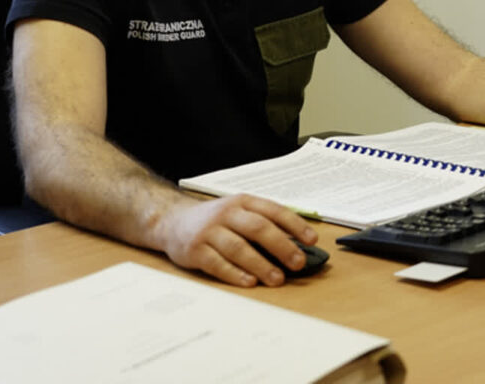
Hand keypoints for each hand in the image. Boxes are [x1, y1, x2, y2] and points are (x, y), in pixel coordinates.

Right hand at [157, 195, 317, 286]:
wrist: (172, 221)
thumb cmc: (215, 220)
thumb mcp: (239, 211)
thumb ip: (264, 222)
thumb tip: (297, 243)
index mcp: (242, 202)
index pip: (273, 210)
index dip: (295, 224)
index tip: (312, 240)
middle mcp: (226, 213)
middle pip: (258, 228)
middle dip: (281, 246)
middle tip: (298, 262)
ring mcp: (209, 231)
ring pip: (239, 247)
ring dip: (261, 264)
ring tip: (278, 278)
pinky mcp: (195, 250)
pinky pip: (218, 264)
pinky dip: (235, 274)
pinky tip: (250, 282)